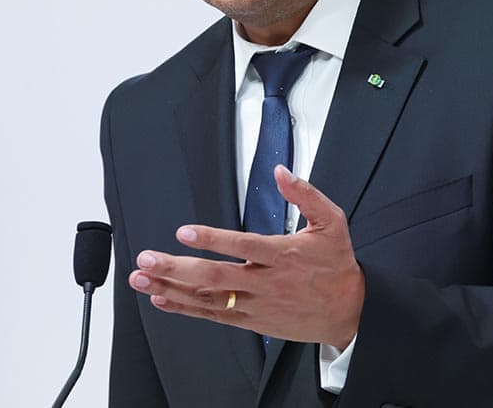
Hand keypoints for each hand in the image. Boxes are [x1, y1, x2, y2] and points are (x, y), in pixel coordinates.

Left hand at [128, 165, 363, 348]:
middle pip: (216, 277)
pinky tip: (162, 298)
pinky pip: (214, 316)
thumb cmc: (337, 264)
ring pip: (208, 299)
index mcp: (284, 254)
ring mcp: (257, 305)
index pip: (244, 247)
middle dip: (177, 268)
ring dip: (172, 288)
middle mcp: (267, 282)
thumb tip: (281, 172)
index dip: (213, 240)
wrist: (349, 311)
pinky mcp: (252, 321)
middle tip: (147, 258)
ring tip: (142, 278)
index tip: (185, 232)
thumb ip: (305, 194)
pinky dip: (186, 308)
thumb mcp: (332, 221)